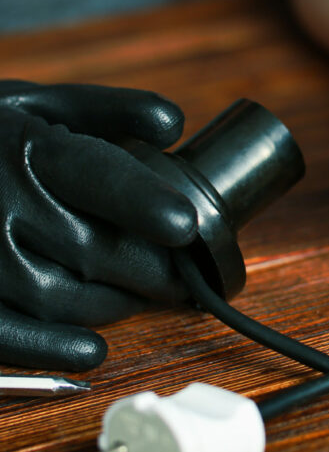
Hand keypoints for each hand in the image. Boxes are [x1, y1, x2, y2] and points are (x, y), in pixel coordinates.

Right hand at [0, 81, 197, 369]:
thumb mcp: (42, 103)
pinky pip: (12, 336)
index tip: (188, 226)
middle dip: (154, 268)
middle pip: (95, 250)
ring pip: (65, 299)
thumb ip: (110, 109)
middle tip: (184, 271)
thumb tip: (173, 124)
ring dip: (119, 304)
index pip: (98, 178)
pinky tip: (93, 348)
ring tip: (145, 293)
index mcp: (26, 148)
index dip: (147, 205)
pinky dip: (57, 348)